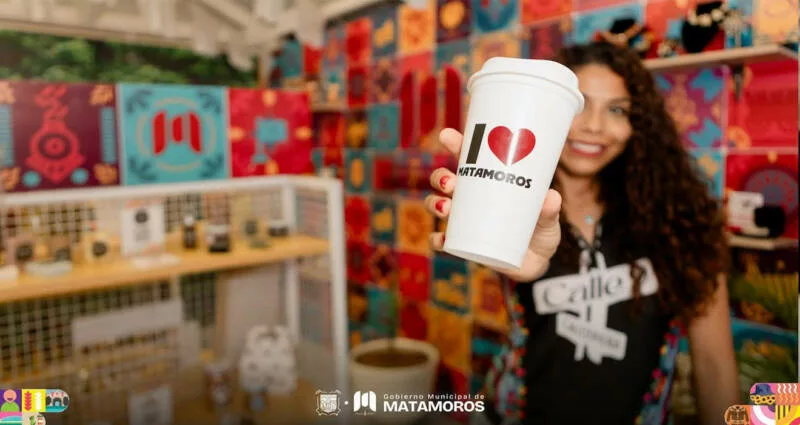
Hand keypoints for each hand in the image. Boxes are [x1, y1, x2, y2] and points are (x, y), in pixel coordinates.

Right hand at [424, 128, 562, 281]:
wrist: (536, 263)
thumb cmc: (540, 230)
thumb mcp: (547, 218)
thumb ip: (549, 209)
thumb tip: (550, 197)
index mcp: (487, 181)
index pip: (468, 157)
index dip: (455, 144)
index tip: (448, 136)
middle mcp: (470, 198)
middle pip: (444, 179)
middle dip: (441, 177)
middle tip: (451, 182)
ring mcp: (463, 221)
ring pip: (437, 205)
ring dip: (436, 203)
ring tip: (447, 207)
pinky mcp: (462, 245)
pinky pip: (441, 240)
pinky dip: (438, 239)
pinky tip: (444, 239)